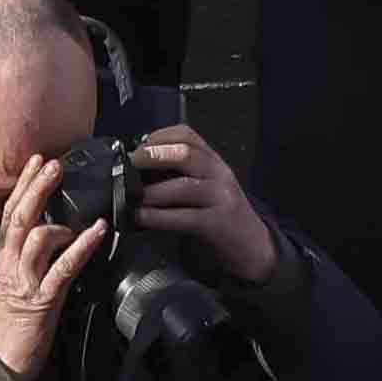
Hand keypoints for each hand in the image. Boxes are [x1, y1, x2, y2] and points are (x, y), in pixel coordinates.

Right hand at [0, 149, 105, 380]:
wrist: (3, 358)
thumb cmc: (12, 319)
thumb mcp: (11, 279)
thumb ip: (24, 254)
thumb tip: (47, 227)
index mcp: (2, 256)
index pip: (9, 211)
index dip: (23, 184)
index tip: (37, 160)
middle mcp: (9, 263)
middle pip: (20, 216)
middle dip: (37, 187)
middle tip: (55, 164)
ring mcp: (24, 280)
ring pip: (37, 237)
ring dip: (61, 220)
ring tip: (81, 211)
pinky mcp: (42, 299)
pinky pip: (63, 267)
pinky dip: (82, 246)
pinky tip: (97, 232)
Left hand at [119, 115, 276, 283]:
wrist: (253, 245)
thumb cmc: (221, 214)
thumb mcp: (206, 185)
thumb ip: (181, 174)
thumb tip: (139, 169)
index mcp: (213, 161)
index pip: (187, 135)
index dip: (158, 136)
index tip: (137, 146)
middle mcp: (219, 173)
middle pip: (185, 153)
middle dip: (152, 156)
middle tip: (128, 166)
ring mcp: (220, 198)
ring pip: (184, 186)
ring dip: (152, 191)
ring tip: (131, 197)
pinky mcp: (216, 224)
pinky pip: (184, 217)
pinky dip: (158, 217)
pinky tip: (142, 218)